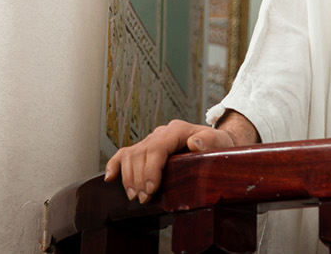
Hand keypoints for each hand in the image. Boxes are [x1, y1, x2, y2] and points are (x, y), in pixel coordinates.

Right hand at [104, 119, 235, 203]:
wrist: (214, 145)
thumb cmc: (217, 145)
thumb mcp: (220, 142)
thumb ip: (209, 141)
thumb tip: (194, 142)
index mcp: (177, 130)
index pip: (157, 147)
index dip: (151, 169)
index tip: (151, 190)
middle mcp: (161, 133)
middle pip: (140, 153)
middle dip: (139, 179)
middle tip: (144, 199)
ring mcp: (151, 141)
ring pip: (130, 155)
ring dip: (128, 178)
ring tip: (135, 196)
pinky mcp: (144, 150)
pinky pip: (124, 154)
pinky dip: (115, 165)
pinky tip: (109, 178)